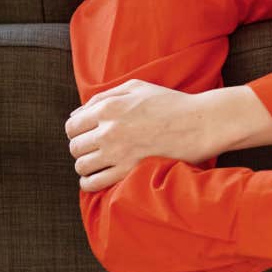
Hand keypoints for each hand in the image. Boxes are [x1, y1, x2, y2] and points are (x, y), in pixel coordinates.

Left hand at [64, 79, 217, 191]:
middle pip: (75, 146)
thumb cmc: (169, 103)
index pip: (72, 125)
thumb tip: (77, 113)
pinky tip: (96, 178)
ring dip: (85, 165)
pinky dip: (90, 183)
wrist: (199, 123)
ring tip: (96, 163)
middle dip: (81, 147)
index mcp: (109, 108)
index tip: (85, 133)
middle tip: (93, 148)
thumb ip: (103, 97)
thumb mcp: (135, 88)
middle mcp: (109, 131)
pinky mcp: (128, 171)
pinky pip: (94, 183)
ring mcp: (118, 153)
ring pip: (81, 166)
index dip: (75, 130)